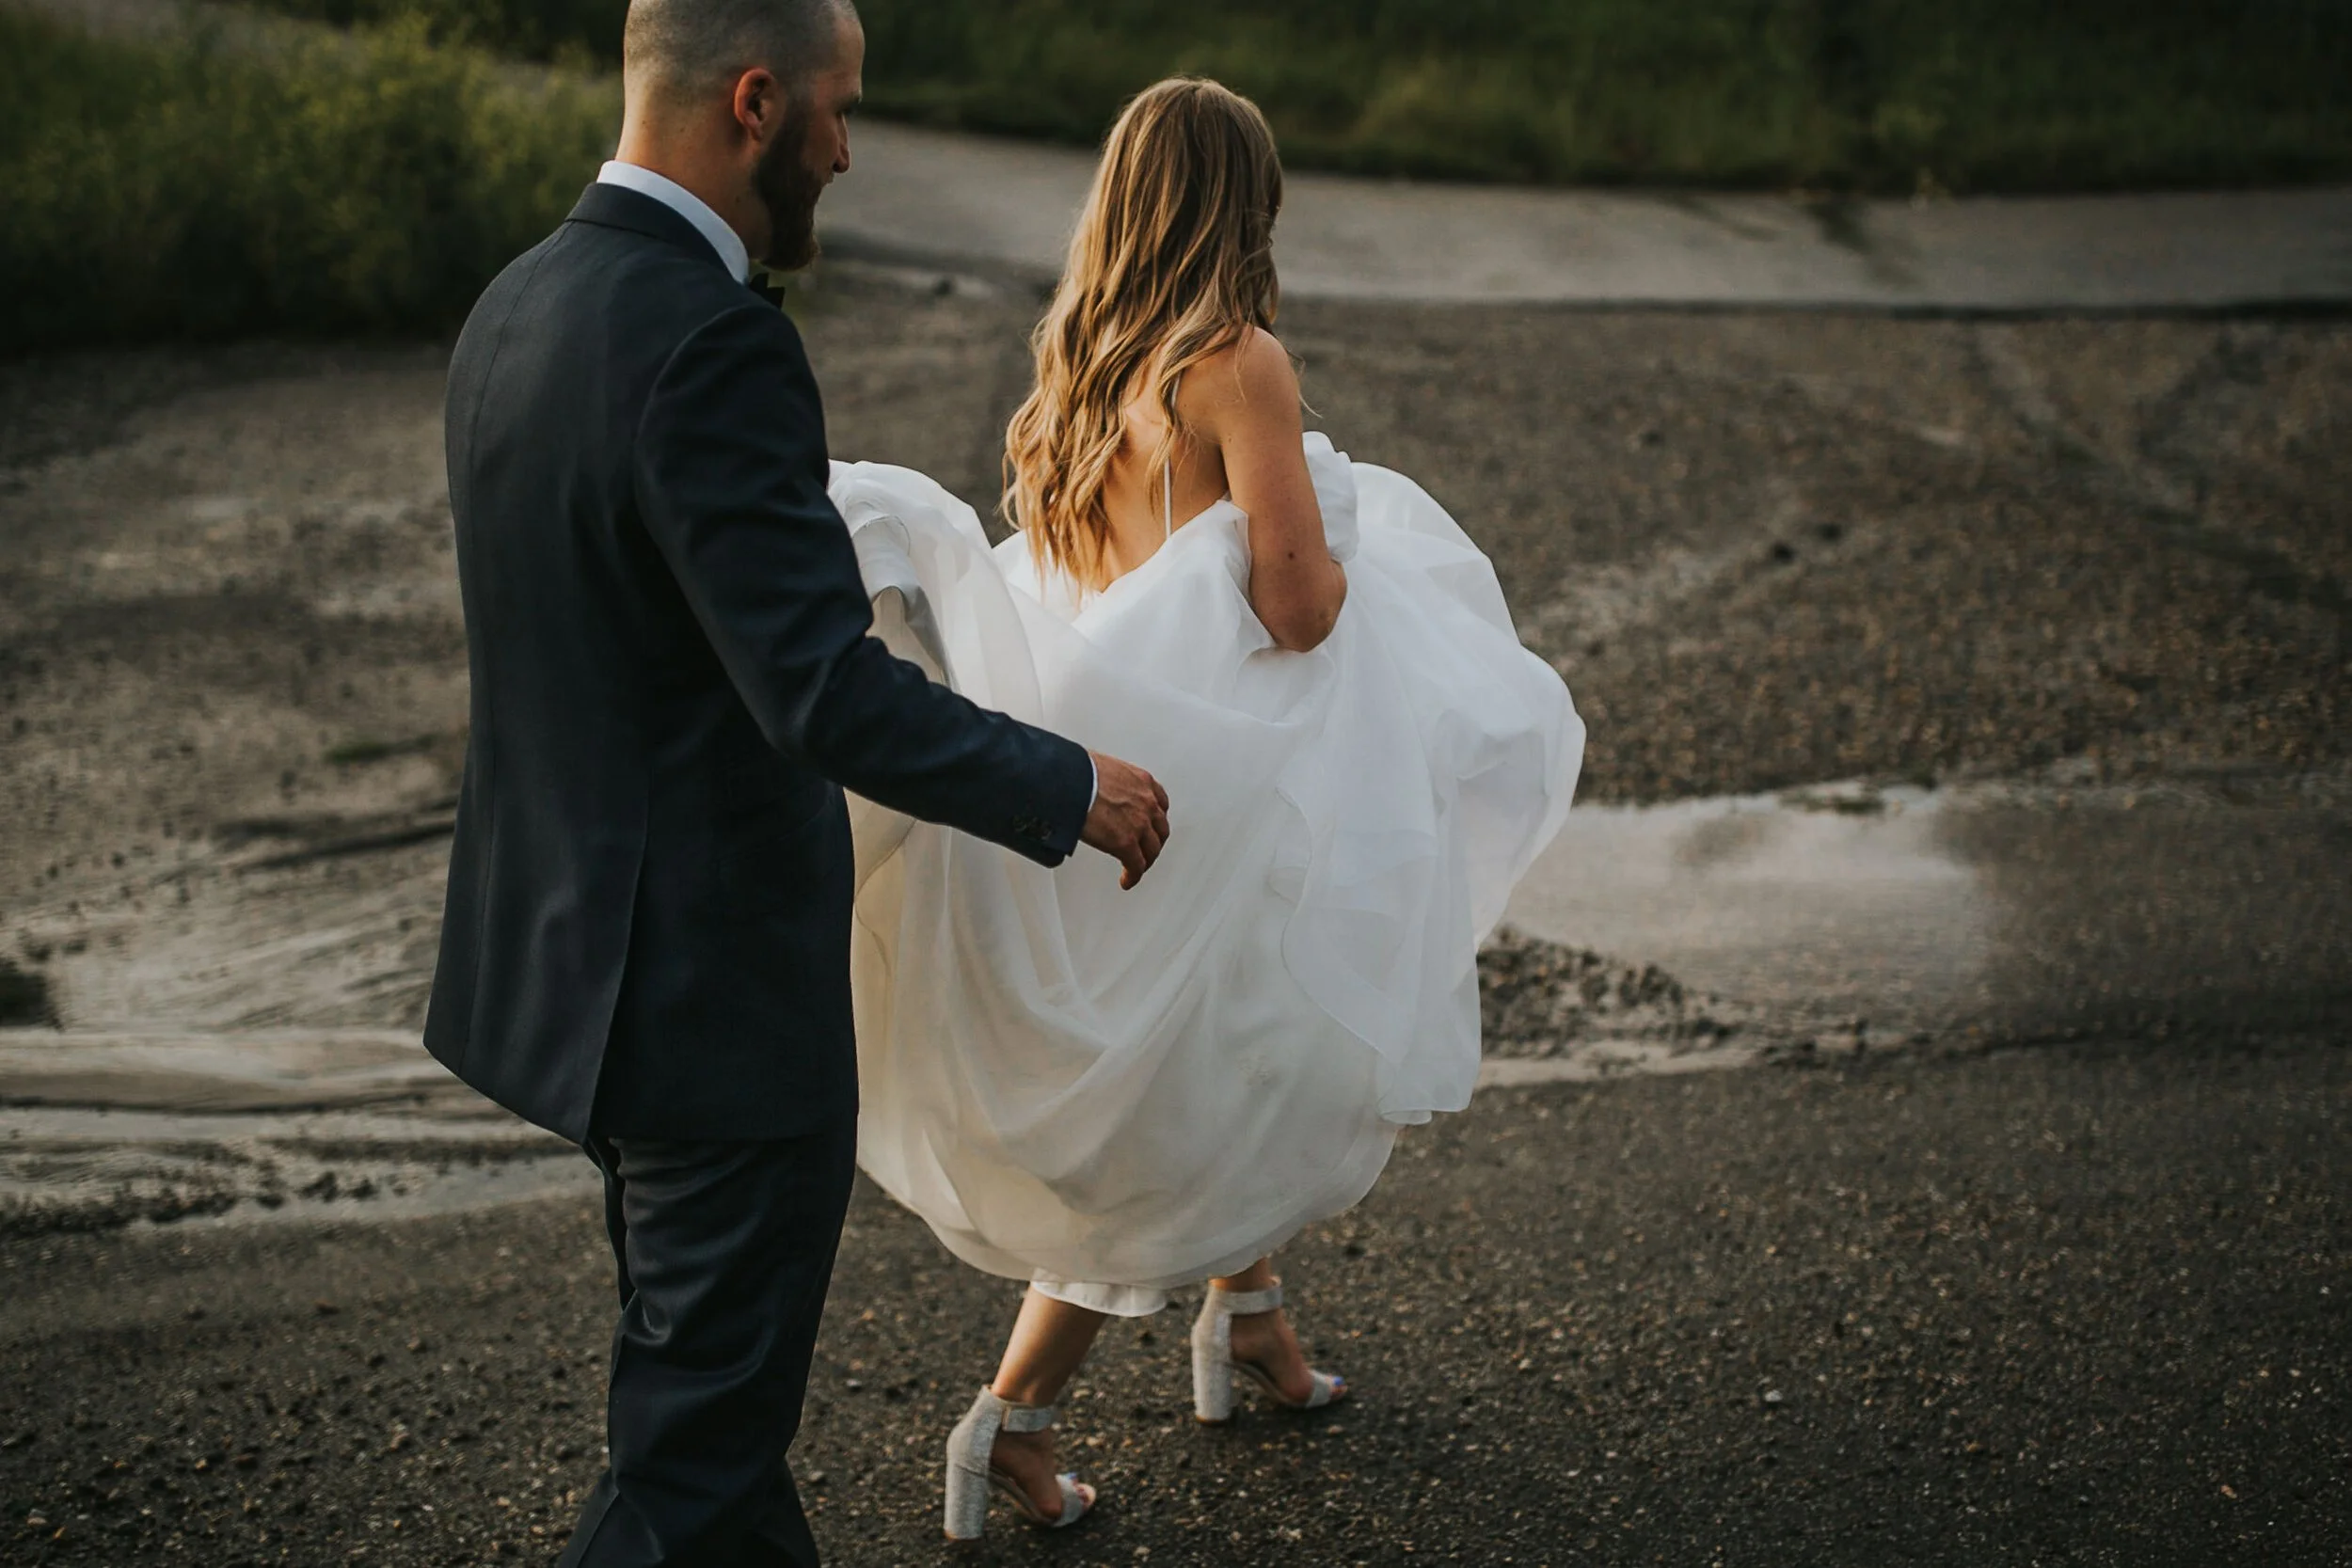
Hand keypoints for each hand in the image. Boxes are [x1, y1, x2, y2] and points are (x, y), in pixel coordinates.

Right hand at [1080, 751, 1170, 888]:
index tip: (1151, 824)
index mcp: (1141, 781)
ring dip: (1145, 860)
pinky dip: (1133, 876)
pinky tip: (1127, 880)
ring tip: (1136, 868)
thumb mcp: (1101, 767)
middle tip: (1146, 849)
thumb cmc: (1077, 771)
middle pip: (1160, 829)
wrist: (1069, 782)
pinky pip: (1136, 866)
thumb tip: (1091, 783)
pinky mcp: (1126, 843)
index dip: (1155, 817)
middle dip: (1154, 841)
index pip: (1160, 802)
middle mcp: (1147, 802)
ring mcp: (1139, 824)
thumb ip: (1106, 779)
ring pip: (1152, 850)